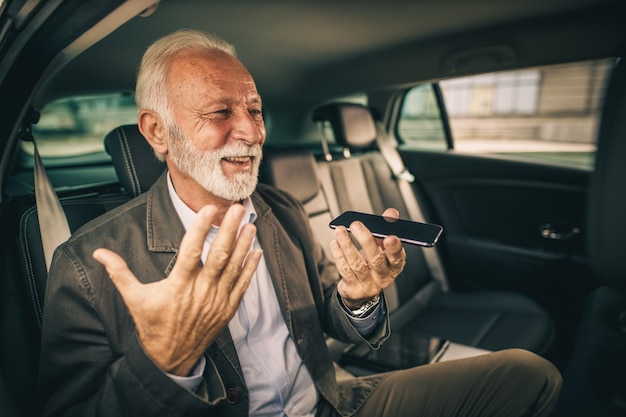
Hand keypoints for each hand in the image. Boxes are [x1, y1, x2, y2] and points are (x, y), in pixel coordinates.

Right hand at [93, 204, 261, 375]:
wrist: (170, 359)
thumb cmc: (152, 326)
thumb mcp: (134, 299)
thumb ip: (119, 272)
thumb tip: (99, 253)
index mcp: (178, 286)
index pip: (190, 252)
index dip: (199, 230)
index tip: (207, 210)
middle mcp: (200, 291)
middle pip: (218, 256)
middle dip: (228, 230)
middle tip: (235, 209)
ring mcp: (216, 301)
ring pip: (233, 268)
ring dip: (243, 245)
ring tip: (250, 224)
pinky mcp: (226, 309)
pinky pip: (242, 286)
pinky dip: (250, 269)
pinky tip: (257, 251)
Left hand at [331, 208, 405, 308]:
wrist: (361, 289)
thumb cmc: (372, 265)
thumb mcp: (382, 248)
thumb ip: (385, 229)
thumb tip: (392, 213)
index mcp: (394, 265)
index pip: (397, 257)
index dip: (394, 248)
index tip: (389, 237)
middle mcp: (383, 277)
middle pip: (376, 260)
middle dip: (366, 241)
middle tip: (356, 225)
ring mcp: (368, 284)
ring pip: (357, 264)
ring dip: (347, 245)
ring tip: (340, 231)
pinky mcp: (354, 288)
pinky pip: (345, 270)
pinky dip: (339, 255)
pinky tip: (335, 243)